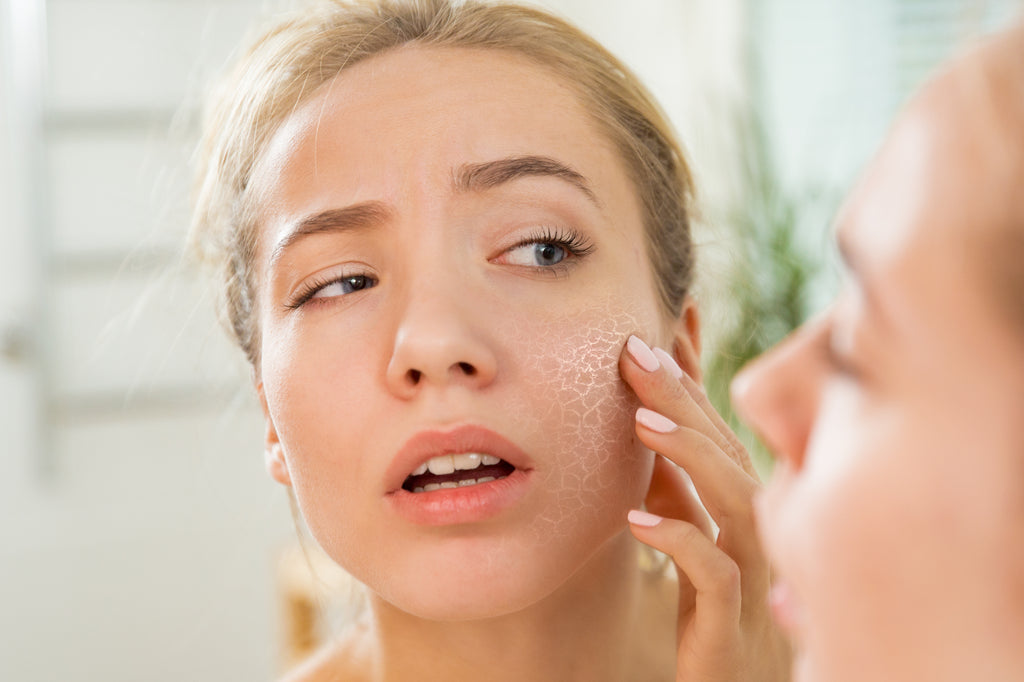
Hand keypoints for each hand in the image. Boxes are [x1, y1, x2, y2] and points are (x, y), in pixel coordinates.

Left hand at [619, 335, 790, 681]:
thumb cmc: (711, 609)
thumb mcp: (685, 531)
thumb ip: (672, 481)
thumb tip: (646, 417)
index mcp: (741, 504)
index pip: (716, 428)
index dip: (690, 377)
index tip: (658, 327)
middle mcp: (756, 528)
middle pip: (726, 449)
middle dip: (681, 396)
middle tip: (634, 350)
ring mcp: (752, 572)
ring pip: (735, 500)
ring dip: (689, 455)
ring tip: (639, 421)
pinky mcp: (734, 621)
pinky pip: (717, 575)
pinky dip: (680, 541)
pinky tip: (637, 521)